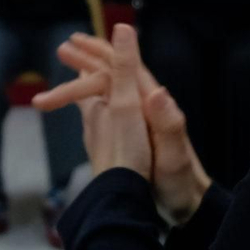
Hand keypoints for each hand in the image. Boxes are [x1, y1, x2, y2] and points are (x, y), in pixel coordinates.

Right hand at [35, 27, 211, 222]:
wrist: (187, 201)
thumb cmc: (179, 181)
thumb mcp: (174, 155)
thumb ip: (168, 125)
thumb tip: (157, 91)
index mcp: (150, 104)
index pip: (122, 71)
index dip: (98, 56)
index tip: (74, 48)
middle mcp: (144, 104)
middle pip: (115, 71)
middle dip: (89, 58)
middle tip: (63, 48)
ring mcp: (137, 117)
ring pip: (110, 84)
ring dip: (88, 70)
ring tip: (67, 58)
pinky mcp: (132, 130)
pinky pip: (108, 103)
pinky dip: (92, 93)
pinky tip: (83, 92)